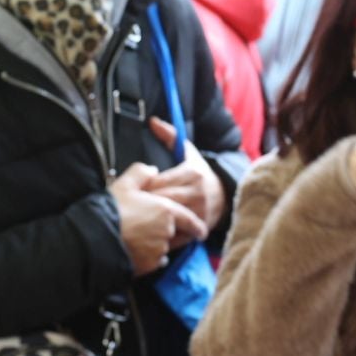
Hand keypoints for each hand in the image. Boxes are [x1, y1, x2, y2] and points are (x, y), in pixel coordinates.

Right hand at [111, 163, 205, 276]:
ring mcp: (159, 249)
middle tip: (155, 230)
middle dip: (170, 233)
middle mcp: (167, 231)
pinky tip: (138, 251)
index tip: (201, 231)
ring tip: (140, 239)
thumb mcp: (125, 184)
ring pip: (164, 248)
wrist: (97, 238)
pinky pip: (155, 261)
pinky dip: (150, 257)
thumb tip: (153, 170)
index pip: (189, 220)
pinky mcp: (149, 265)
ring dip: (158, 245)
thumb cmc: (111, 209)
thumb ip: (141, 173)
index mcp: (166, 210)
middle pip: (176, 234)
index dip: (197, 226)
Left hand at [143, 118, 225, 247]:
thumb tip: (152, 121)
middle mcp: (198, 192)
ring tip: (138, 220)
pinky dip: (165, 234)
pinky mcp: (202, 226)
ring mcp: (201, 211)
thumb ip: (170, 136)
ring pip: (170, 217)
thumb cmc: (200, 172)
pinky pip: (179, 233)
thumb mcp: (188, 152)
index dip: (144, 187)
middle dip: (145, 204)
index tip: (133, 191)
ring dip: (153, 220)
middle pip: (163, 200)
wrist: (225, 193)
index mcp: (192, 173)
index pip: (160, 182)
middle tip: (129, 207)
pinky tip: (153, 233)